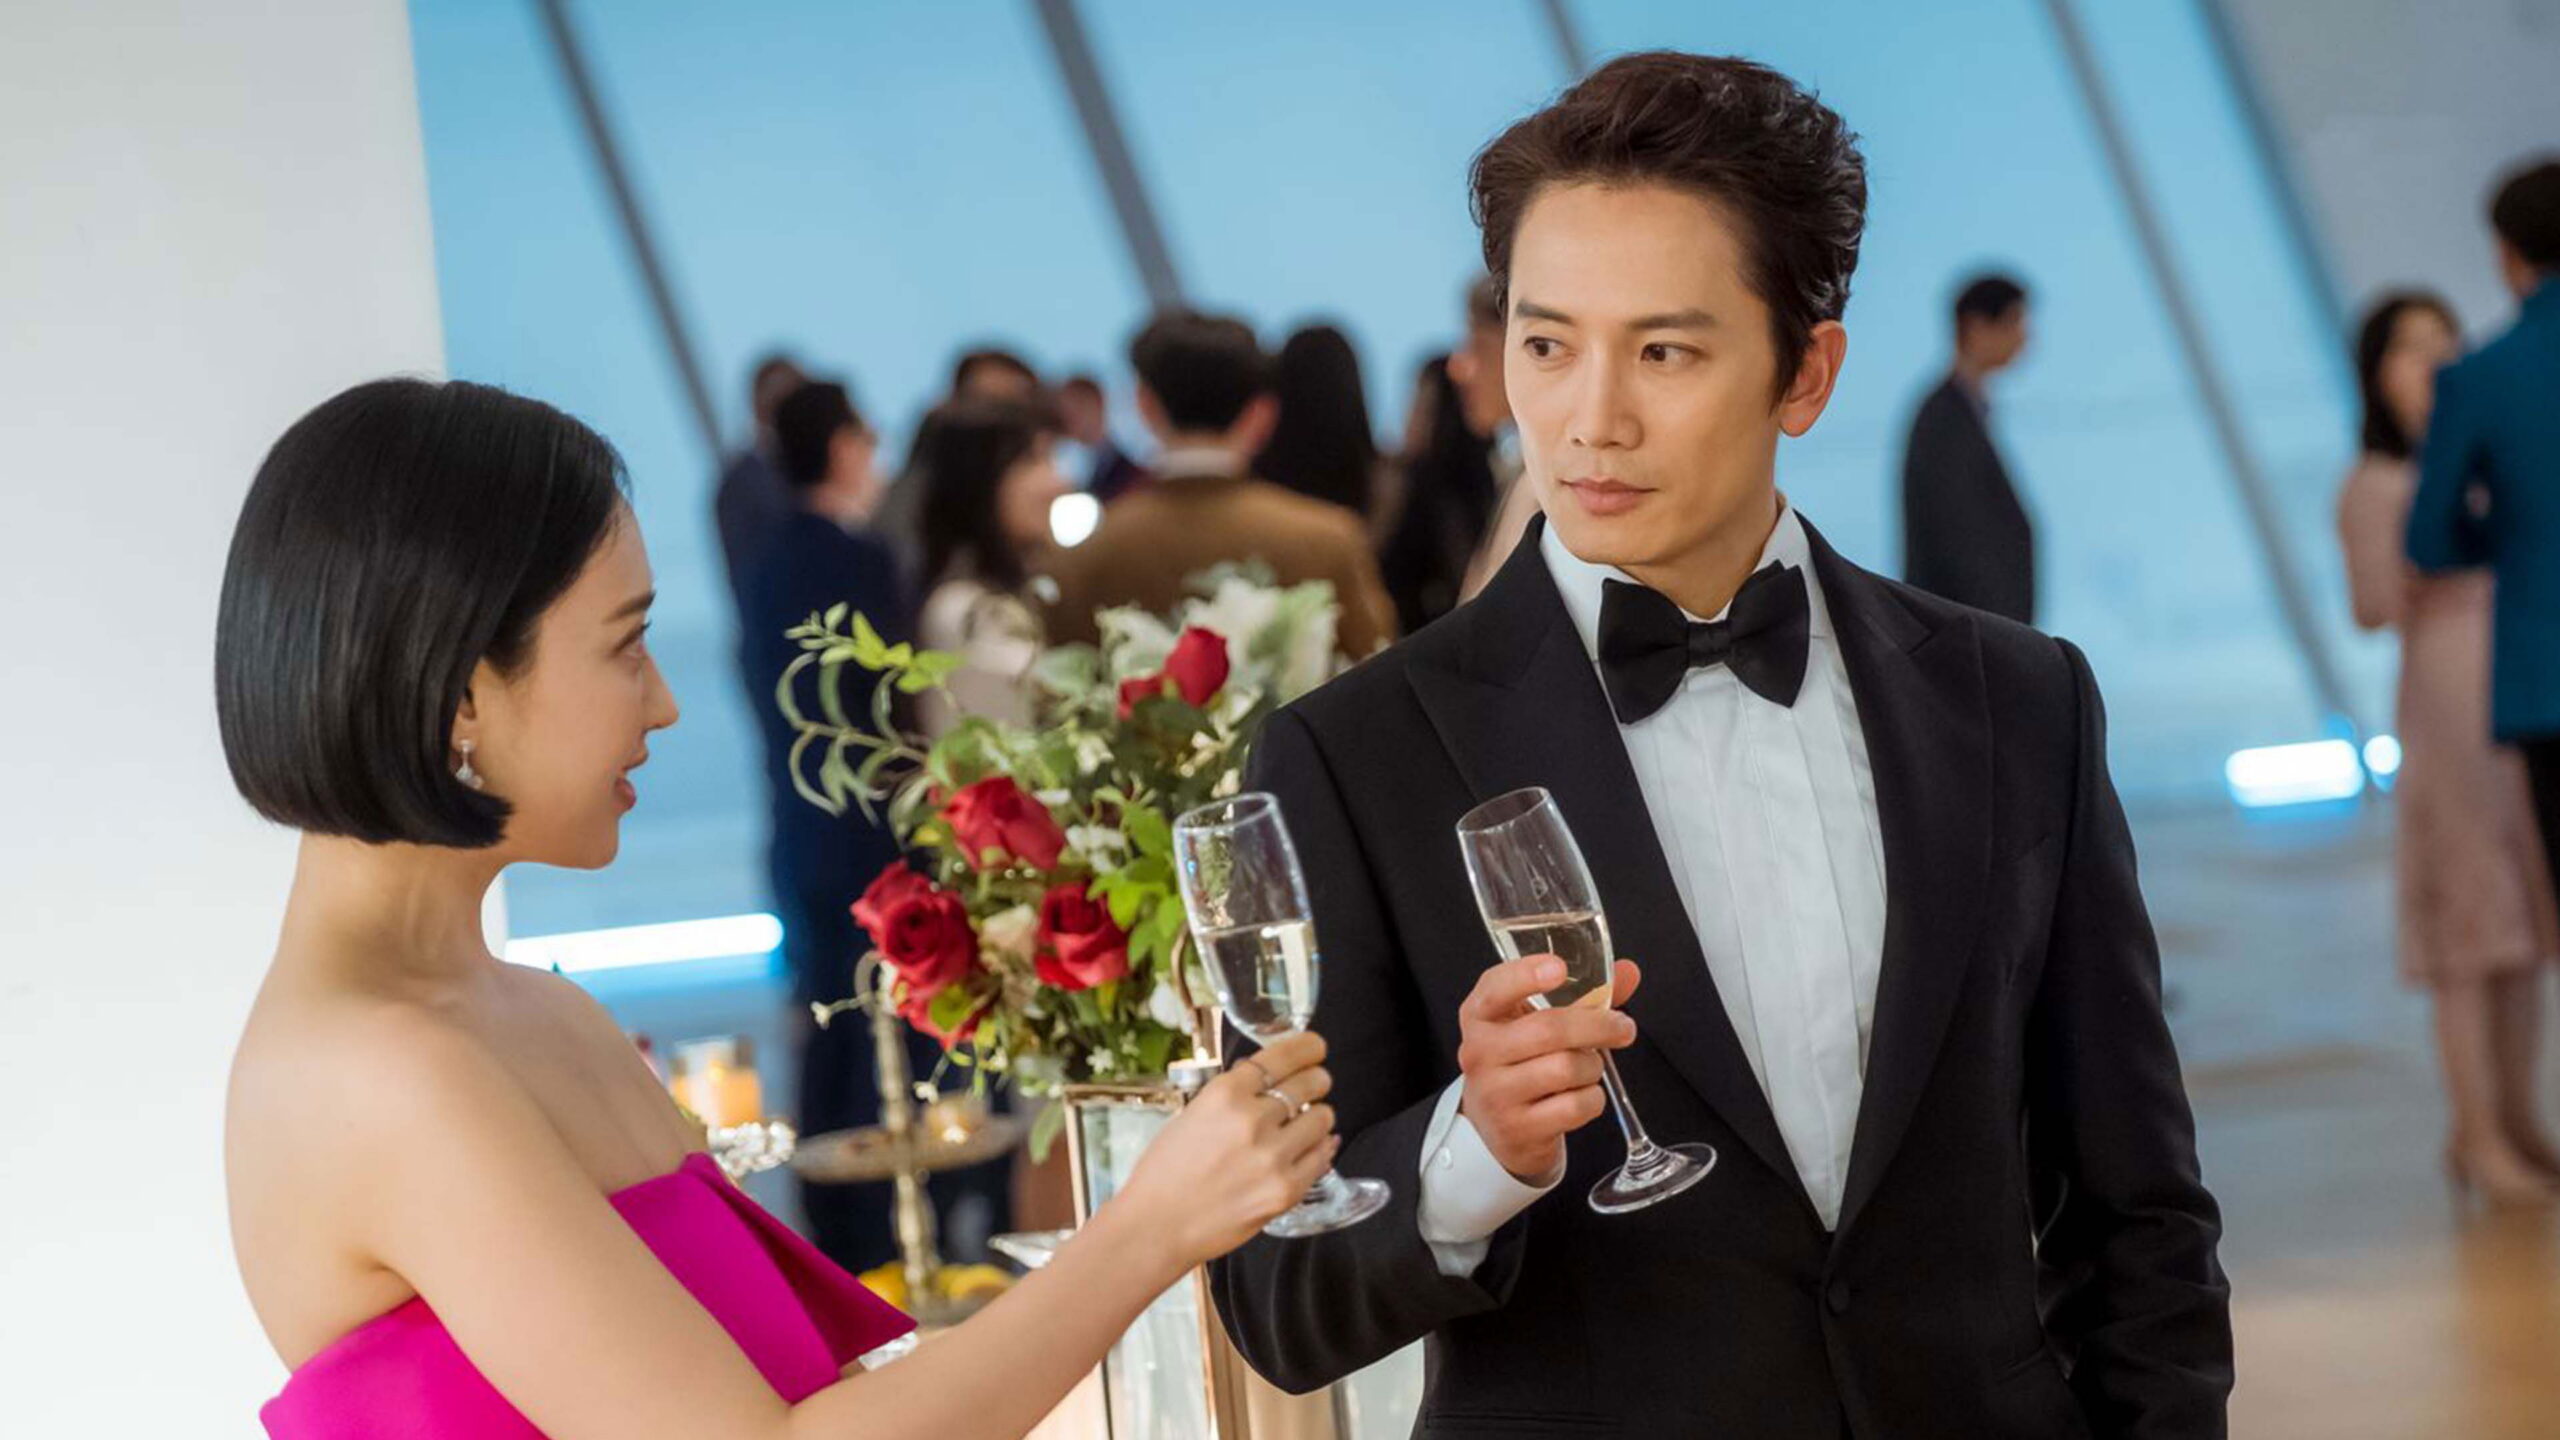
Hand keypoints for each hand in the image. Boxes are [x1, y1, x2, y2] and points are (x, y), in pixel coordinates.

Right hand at [1115, 1031, 1340, 1266]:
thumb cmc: (1166, 1172)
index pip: (1283, 1055)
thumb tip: (1267, 1076)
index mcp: (1224, 1094)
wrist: (1157, 1226)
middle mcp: (1251, 1120)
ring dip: (1318, 1117)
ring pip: (1323, 1118)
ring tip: (1305, 1125)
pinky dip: (1322, 1148)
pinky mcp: (1285, 1190)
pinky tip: (1313, 1147)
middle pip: (1311, 1082)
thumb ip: (1232, 1095)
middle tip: (1315, 1086)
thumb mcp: (1192, 1114)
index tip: (1316, 1048)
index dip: (1309, 1047)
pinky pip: (1322, 1156)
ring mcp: (1271, 1156)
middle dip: (1317, 1081)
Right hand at [1456, 956, 1640, 1182]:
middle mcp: (1479, 1052)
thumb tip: (1628, 973)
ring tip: (1589, 1068)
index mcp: (1480, 1016)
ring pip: (1566, 1068)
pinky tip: (1582, 1096)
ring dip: (1593, 1067)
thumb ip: (1581, 994)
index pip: (1495, 987)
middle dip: (1597, 1025)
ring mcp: (1495, 1093)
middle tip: (1622, 1028)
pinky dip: (1592, 1099)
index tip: (1559, 968)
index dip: (1526, 975)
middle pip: (1548, 1029)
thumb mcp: (1536, 1022)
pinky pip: (1574, 1106)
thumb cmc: (1522, 1063)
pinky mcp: (1517, 1128)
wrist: (1500, 1127)